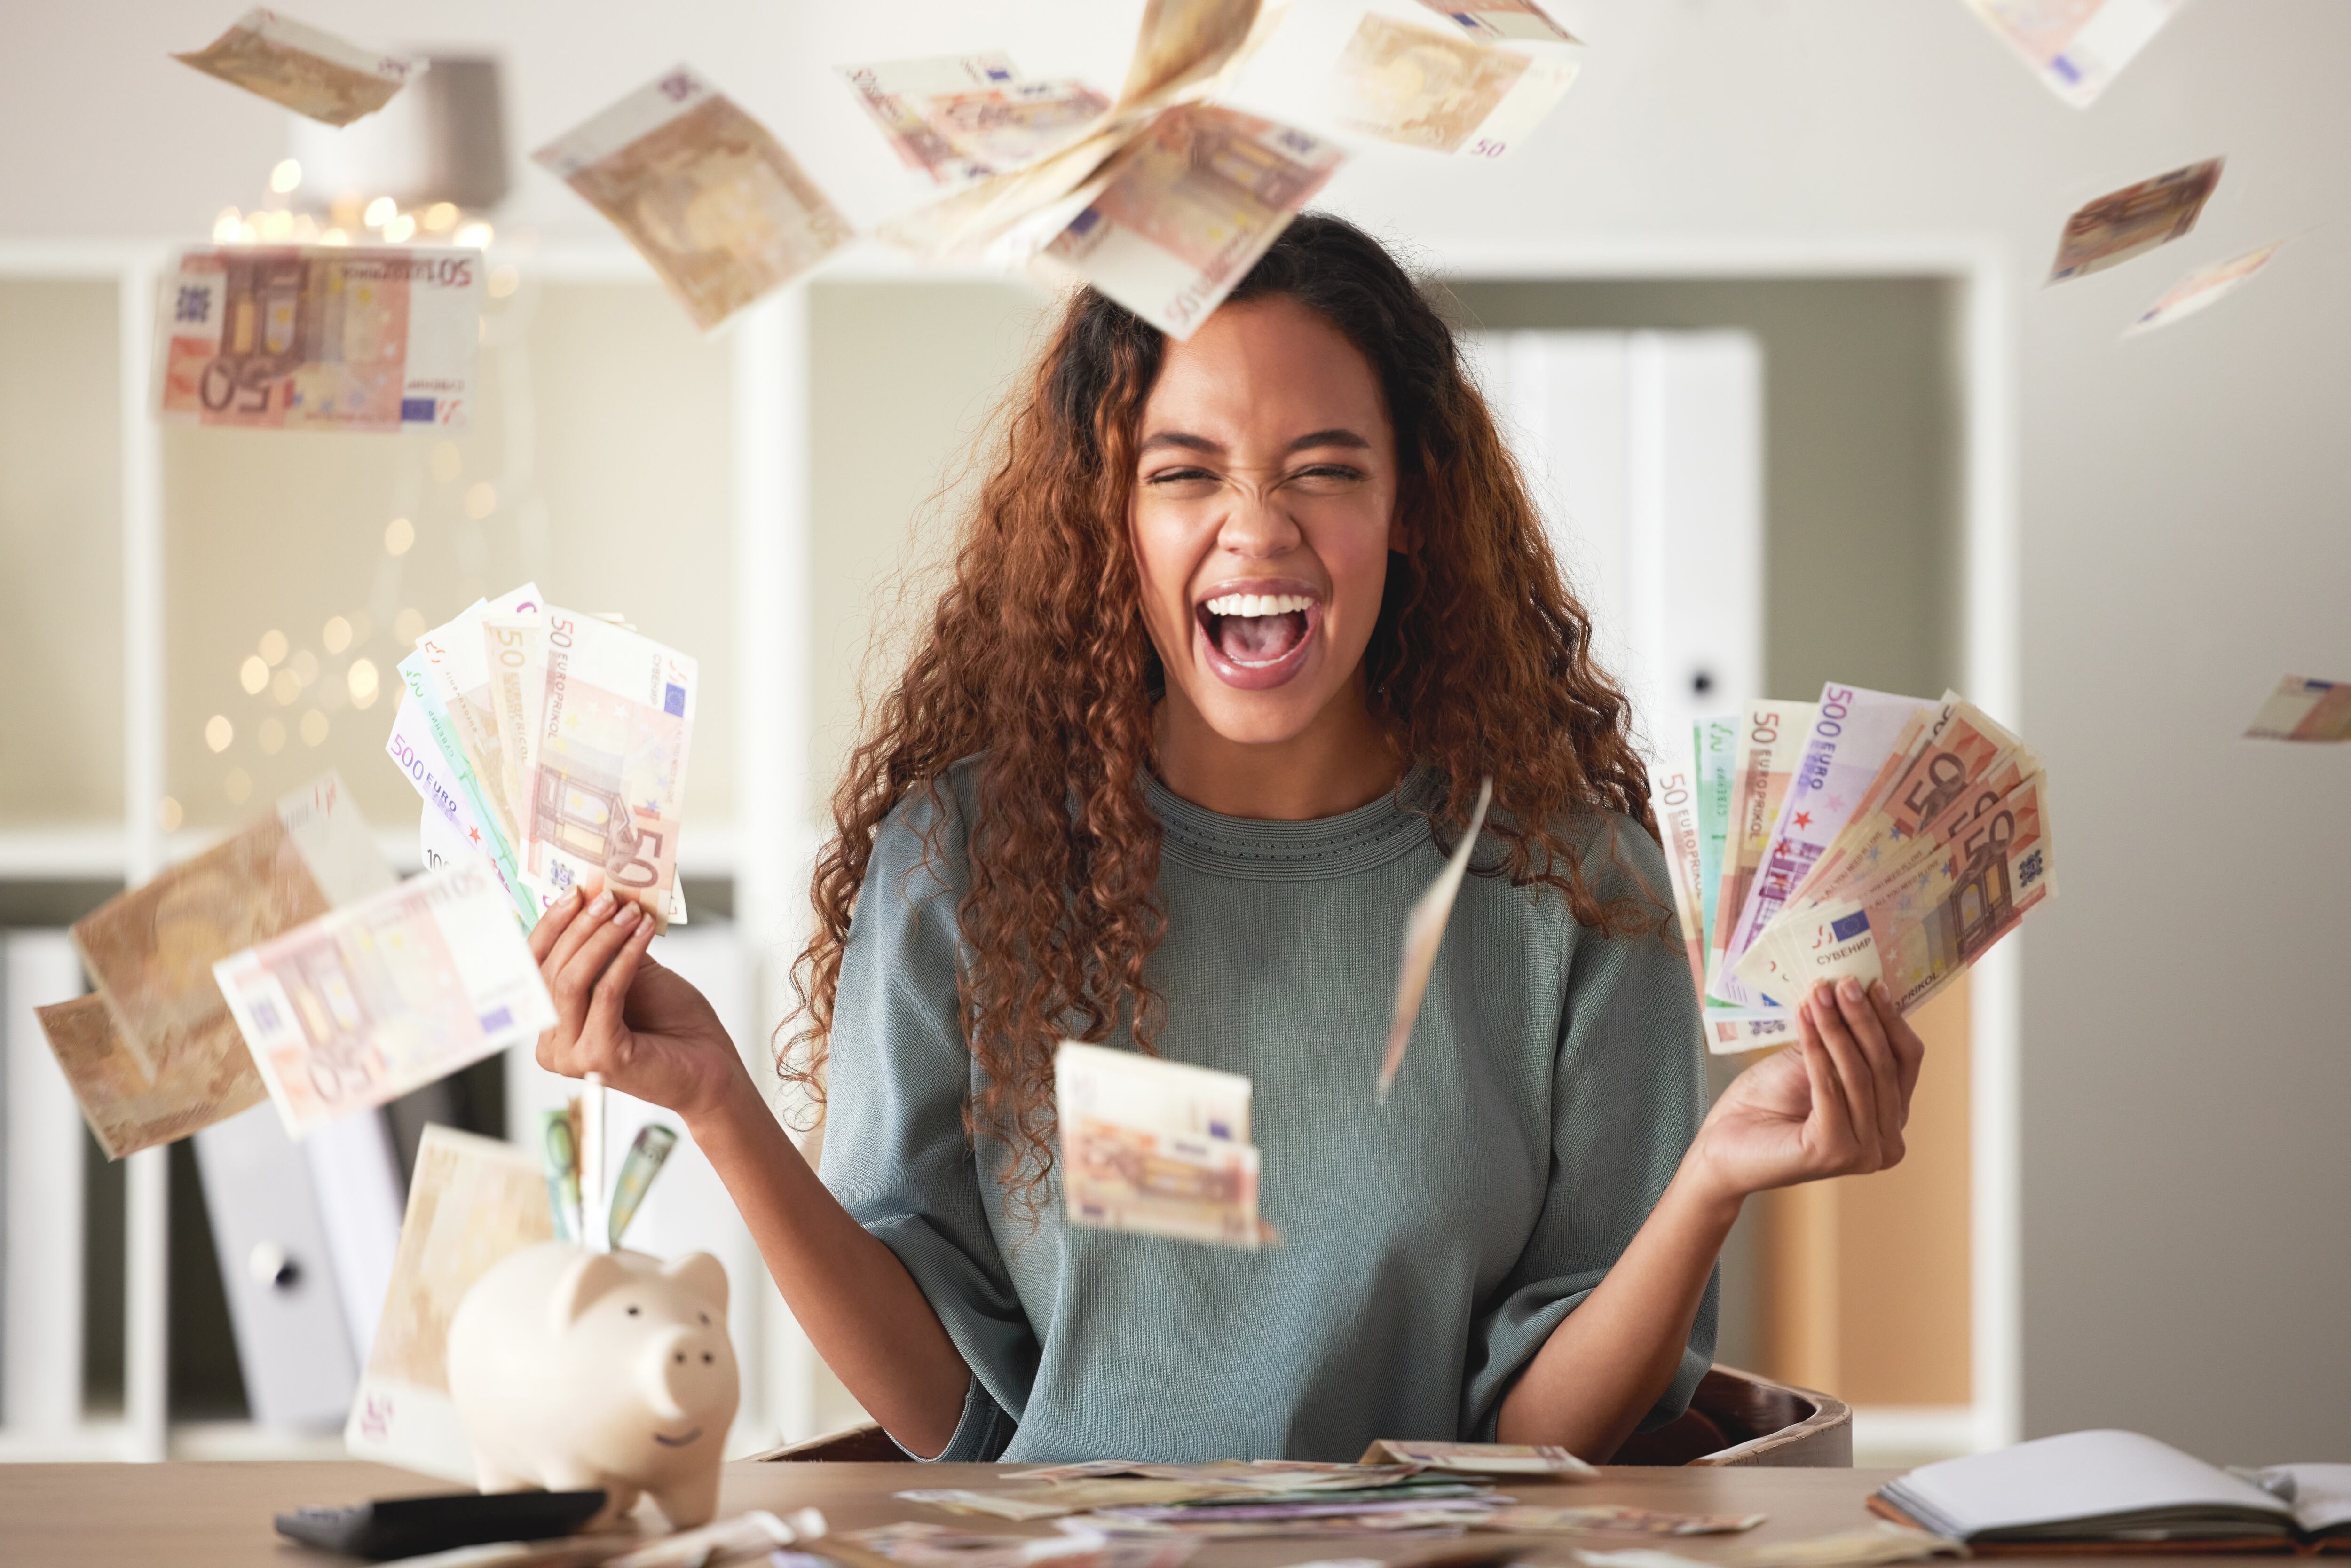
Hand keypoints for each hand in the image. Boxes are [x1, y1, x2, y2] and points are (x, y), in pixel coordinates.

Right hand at [530, 877, 749, 1124]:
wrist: (710, 1067)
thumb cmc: (671, 1023)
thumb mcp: (632, 974)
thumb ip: (605, 946)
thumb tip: (593, 896)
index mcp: (550, 1025)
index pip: (534, 968)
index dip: (551, 927)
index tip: (575, 891)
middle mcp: (552, 1046)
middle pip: (550, 971)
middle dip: (581, 926)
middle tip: (608, 897)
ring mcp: (572, 1056)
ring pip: (571, 981)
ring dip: (602, 938)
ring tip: (631, 912)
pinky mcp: (598, 1057)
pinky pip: (605, 993)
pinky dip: (624, 958)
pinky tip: (643, 934)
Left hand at [1689, 977, 1925, 1203]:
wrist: (1723, 1144)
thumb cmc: (1767, 1103)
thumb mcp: (1814, 1062)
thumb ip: (1843, 1039)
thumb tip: (1859, 987)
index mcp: (1891, 1119)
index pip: (1905, 1061)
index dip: (1890, 1019)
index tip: (1871, 981)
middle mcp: (1888, 1142)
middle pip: (1884, 1065)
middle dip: (1862, 1017)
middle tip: (1842, 981)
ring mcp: (1865, 1152)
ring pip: (1859, 1074)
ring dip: (1837, 1027)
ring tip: (1818, 992)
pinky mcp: (1835, 1152)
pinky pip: (1830, 1087)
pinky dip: (1816, 1049)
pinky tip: (1804, 1018)